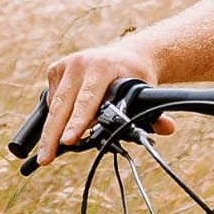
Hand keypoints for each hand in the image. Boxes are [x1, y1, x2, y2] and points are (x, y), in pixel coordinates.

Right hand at [40, 37, 164, 163]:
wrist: (127, 54)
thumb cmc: (136, 77)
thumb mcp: (146, 91)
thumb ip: (154, 112)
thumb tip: (167, 128)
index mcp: (102, 67)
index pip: (87, 99)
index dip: (78, 121)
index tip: (69, 140)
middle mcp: (80, 63)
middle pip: (62, 105)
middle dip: (53, 134)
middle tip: (46, 158)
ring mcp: (66, 64)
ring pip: (54, 105)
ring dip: (50, 131)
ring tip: (47, 154)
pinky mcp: (55, 68)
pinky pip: (52, 98)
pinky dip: (54, 116)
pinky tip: (57, 129)